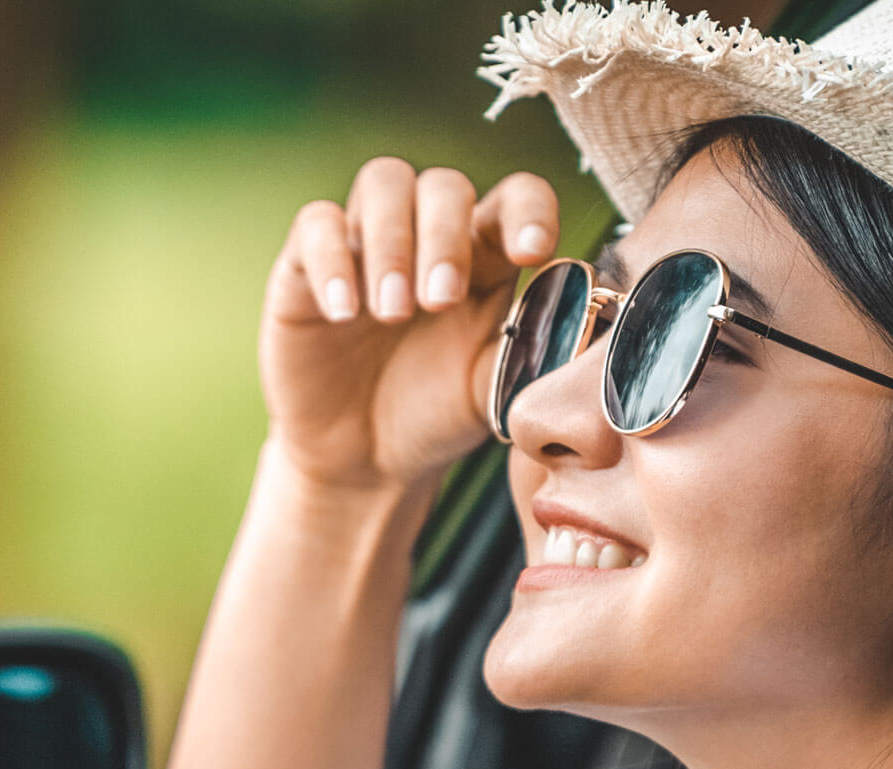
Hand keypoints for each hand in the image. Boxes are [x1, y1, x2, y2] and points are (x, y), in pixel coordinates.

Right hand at [259, 158, 559, 493]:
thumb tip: (585, 317)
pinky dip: (332, 260)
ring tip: (393, 313)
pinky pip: (315, 225)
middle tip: (440, 301)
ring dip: (393, 242)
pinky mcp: (307, 268)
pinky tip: (344, 312)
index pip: (515, 197)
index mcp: (486, 256)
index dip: (529, 210)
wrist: (365, 462)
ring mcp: (365, 246)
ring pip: (383, 183)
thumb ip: (535, 351)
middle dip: (445, 236)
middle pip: (443, 184)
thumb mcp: (495, 391)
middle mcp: (427, 237)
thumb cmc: (437, 416)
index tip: (532, 252)